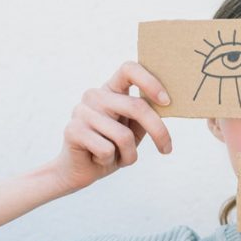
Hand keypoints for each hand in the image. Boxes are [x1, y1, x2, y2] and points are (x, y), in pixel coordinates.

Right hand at [49, 61, 172, 192]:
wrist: (80, 170)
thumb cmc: (112, 147)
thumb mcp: (134, 130)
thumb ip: (146, 115)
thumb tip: (166, 104)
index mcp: (111, 89)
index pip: (129, 69)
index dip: (150, 82)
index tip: (167, 102)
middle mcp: (95, 95)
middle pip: (136, 106)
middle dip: (158, 131)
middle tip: (167, 150)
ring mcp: (82, 111)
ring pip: (123, 135)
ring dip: (129, 154)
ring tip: (116, 157)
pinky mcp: (73, 130)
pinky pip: (106, 149)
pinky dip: (110, 161)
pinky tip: (97, 159)